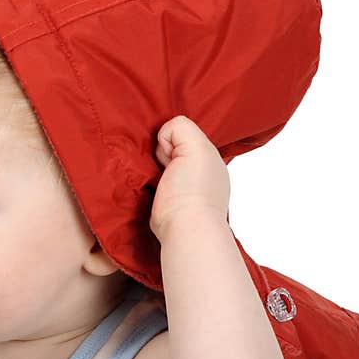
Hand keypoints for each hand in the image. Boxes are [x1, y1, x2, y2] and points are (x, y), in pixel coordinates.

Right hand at [150, 115, 229, 239]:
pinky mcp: (168, 206)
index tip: (170, 151)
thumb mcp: (195, 146)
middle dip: (163, 153)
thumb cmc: (192, 190)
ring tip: (155, 176)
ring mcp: (185, 192)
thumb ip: (180, 129)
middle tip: (163, 165)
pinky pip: (153, 184)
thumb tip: (164, 140)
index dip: (173, 138)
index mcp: (210, 159)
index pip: (186, 135)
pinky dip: (148, 183)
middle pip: (172, 151)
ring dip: (154, 168)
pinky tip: (150, 187)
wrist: (184, 229)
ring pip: (161, 167)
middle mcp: (200, 175)